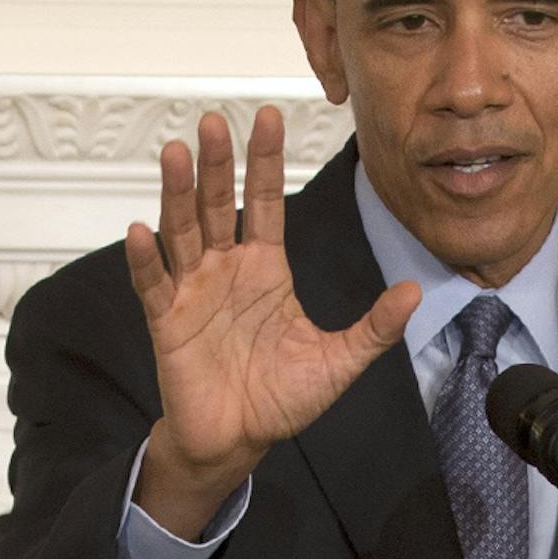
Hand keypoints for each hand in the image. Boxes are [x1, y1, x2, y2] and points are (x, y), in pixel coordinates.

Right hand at [124, 107, 420, 539]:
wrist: (238, 441)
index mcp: (265, 270)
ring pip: (183, 231)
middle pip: (218, 204)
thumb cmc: (281, 399)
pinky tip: (142, 230)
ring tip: (176, 152)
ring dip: (177, 193)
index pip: (265, 202)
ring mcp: (193, 292)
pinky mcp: (167, 322)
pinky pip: (154, 284)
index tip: (270, 117)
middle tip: (214, 120)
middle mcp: (226, 270)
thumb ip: (374, 327)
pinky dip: (147, 259)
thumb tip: (415, 292)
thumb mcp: (337, 361)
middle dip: (216, 163)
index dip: (266, 161)